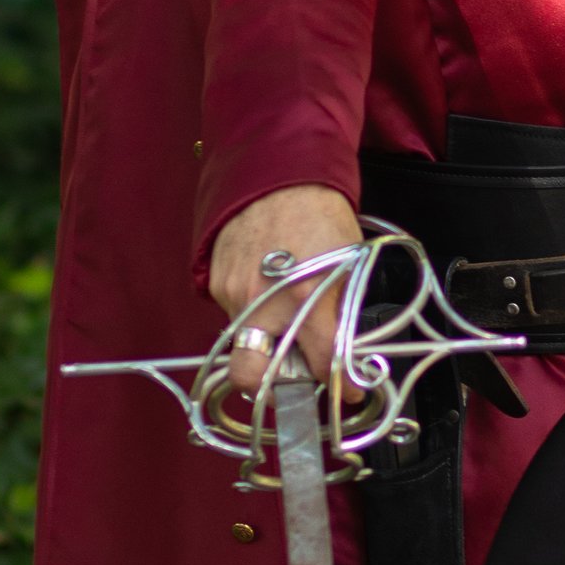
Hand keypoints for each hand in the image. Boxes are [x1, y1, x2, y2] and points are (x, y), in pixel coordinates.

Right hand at [209, 185, 362, 384]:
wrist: (277, 173)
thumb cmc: (320, 215)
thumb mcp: (348, 265)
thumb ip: (341, 313)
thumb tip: (344, 350)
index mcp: (308, 300)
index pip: (322, 366)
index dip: (341, 386)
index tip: (348, 391)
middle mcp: (265, 305)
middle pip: (252, 378)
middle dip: (273, 390)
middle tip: (294, 379)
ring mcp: (234, 295)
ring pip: (244, 343)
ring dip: (266, 342)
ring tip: (286, 318)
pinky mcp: (216, 283)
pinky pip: (234, 314)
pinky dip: (254, 312)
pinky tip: (268, 288)